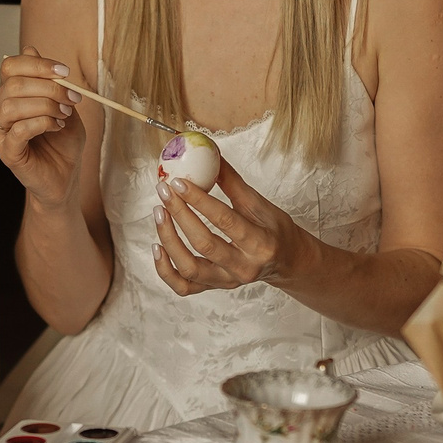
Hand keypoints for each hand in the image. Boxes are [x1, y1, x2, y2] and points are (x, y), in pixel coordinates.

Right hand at [0, 46, 84, 206]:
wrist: (66, 176)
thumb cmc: (62, 142)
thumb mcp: (63, 103)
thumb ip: (48, 79)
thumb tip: (31, 48)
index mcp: (11, 95)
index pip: (10, 67)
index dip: (37, 64)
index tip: (64, 72)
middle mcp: (0, 111)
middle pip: (12, 84)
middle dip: (49, 87)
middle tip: (72, 98)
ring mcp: (0, 133)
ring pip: (11, 106)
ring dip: (45, 106)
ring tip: (64, 115)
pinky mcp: (7, 152)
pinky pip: (17, 130)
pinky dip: (41, 123)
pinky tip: (56, 126)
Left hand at [151, 157, 316, 295]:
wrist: (285, 260)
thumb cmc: (275, 230)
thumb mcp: (261, 204)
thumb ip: (233, 184)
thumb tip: (211, 155)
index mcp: (260, 244)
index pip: (225, 220)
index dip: (199, 200)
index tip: (178, 181)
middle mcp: (243, 267)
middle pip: (204, 244)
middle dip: (179, 215)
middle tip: (164, 191)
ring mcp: (227, 281)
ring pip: (189, 269)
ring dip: (169, 240)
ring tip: (159, 213)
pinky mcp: (215, 288)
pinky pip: (183, 287)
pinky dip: (165, 270)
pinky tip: (157, 247)